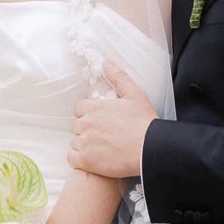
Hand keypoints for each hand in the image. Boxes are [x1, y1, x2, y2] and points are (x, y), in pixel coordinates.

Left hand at [68, 60, 156, 178]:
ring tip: (101, 148)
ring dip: (83, 144)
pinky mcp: (85, 161)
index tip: (100, 120)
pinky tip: (93, 159)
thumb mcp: (134, 94)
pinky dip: (79, 159)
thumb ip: (118, 77)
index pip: (79, 108)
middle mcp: (85, 124)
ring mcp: (84, 143)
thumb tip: (106, 62)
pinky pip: (72, 158)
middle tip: (103, 135)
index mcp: (94, 107)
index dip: (89, 114)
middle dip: (86, 129)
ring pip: (74, 142)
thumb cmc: (144, 123)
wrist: (150, 150)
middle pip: (76, 125)